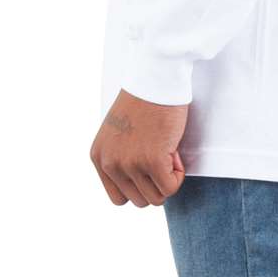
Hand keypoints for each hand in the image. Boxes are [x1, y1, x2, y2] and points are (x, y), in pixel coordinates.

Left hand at [90, 87, 188, 206]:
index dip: (139, 185)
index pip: (118, 197)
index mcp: (99, 157)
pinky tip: (174, 149)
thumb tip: (135, 184)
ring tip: (166, 149)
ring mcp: (130, 163)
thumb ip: (119, 157)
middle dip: (154, 182)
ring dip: (167, 178)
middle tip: (160, 152)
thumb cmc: (143, 99)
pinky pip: (170, 187)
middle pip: (139, 200)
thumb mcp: (118, 133)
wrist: (155, 76)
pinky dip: (178, 173)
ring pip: (156, 198)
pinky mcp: (152, 160)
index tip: (147, 163)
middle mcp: (110, 164)